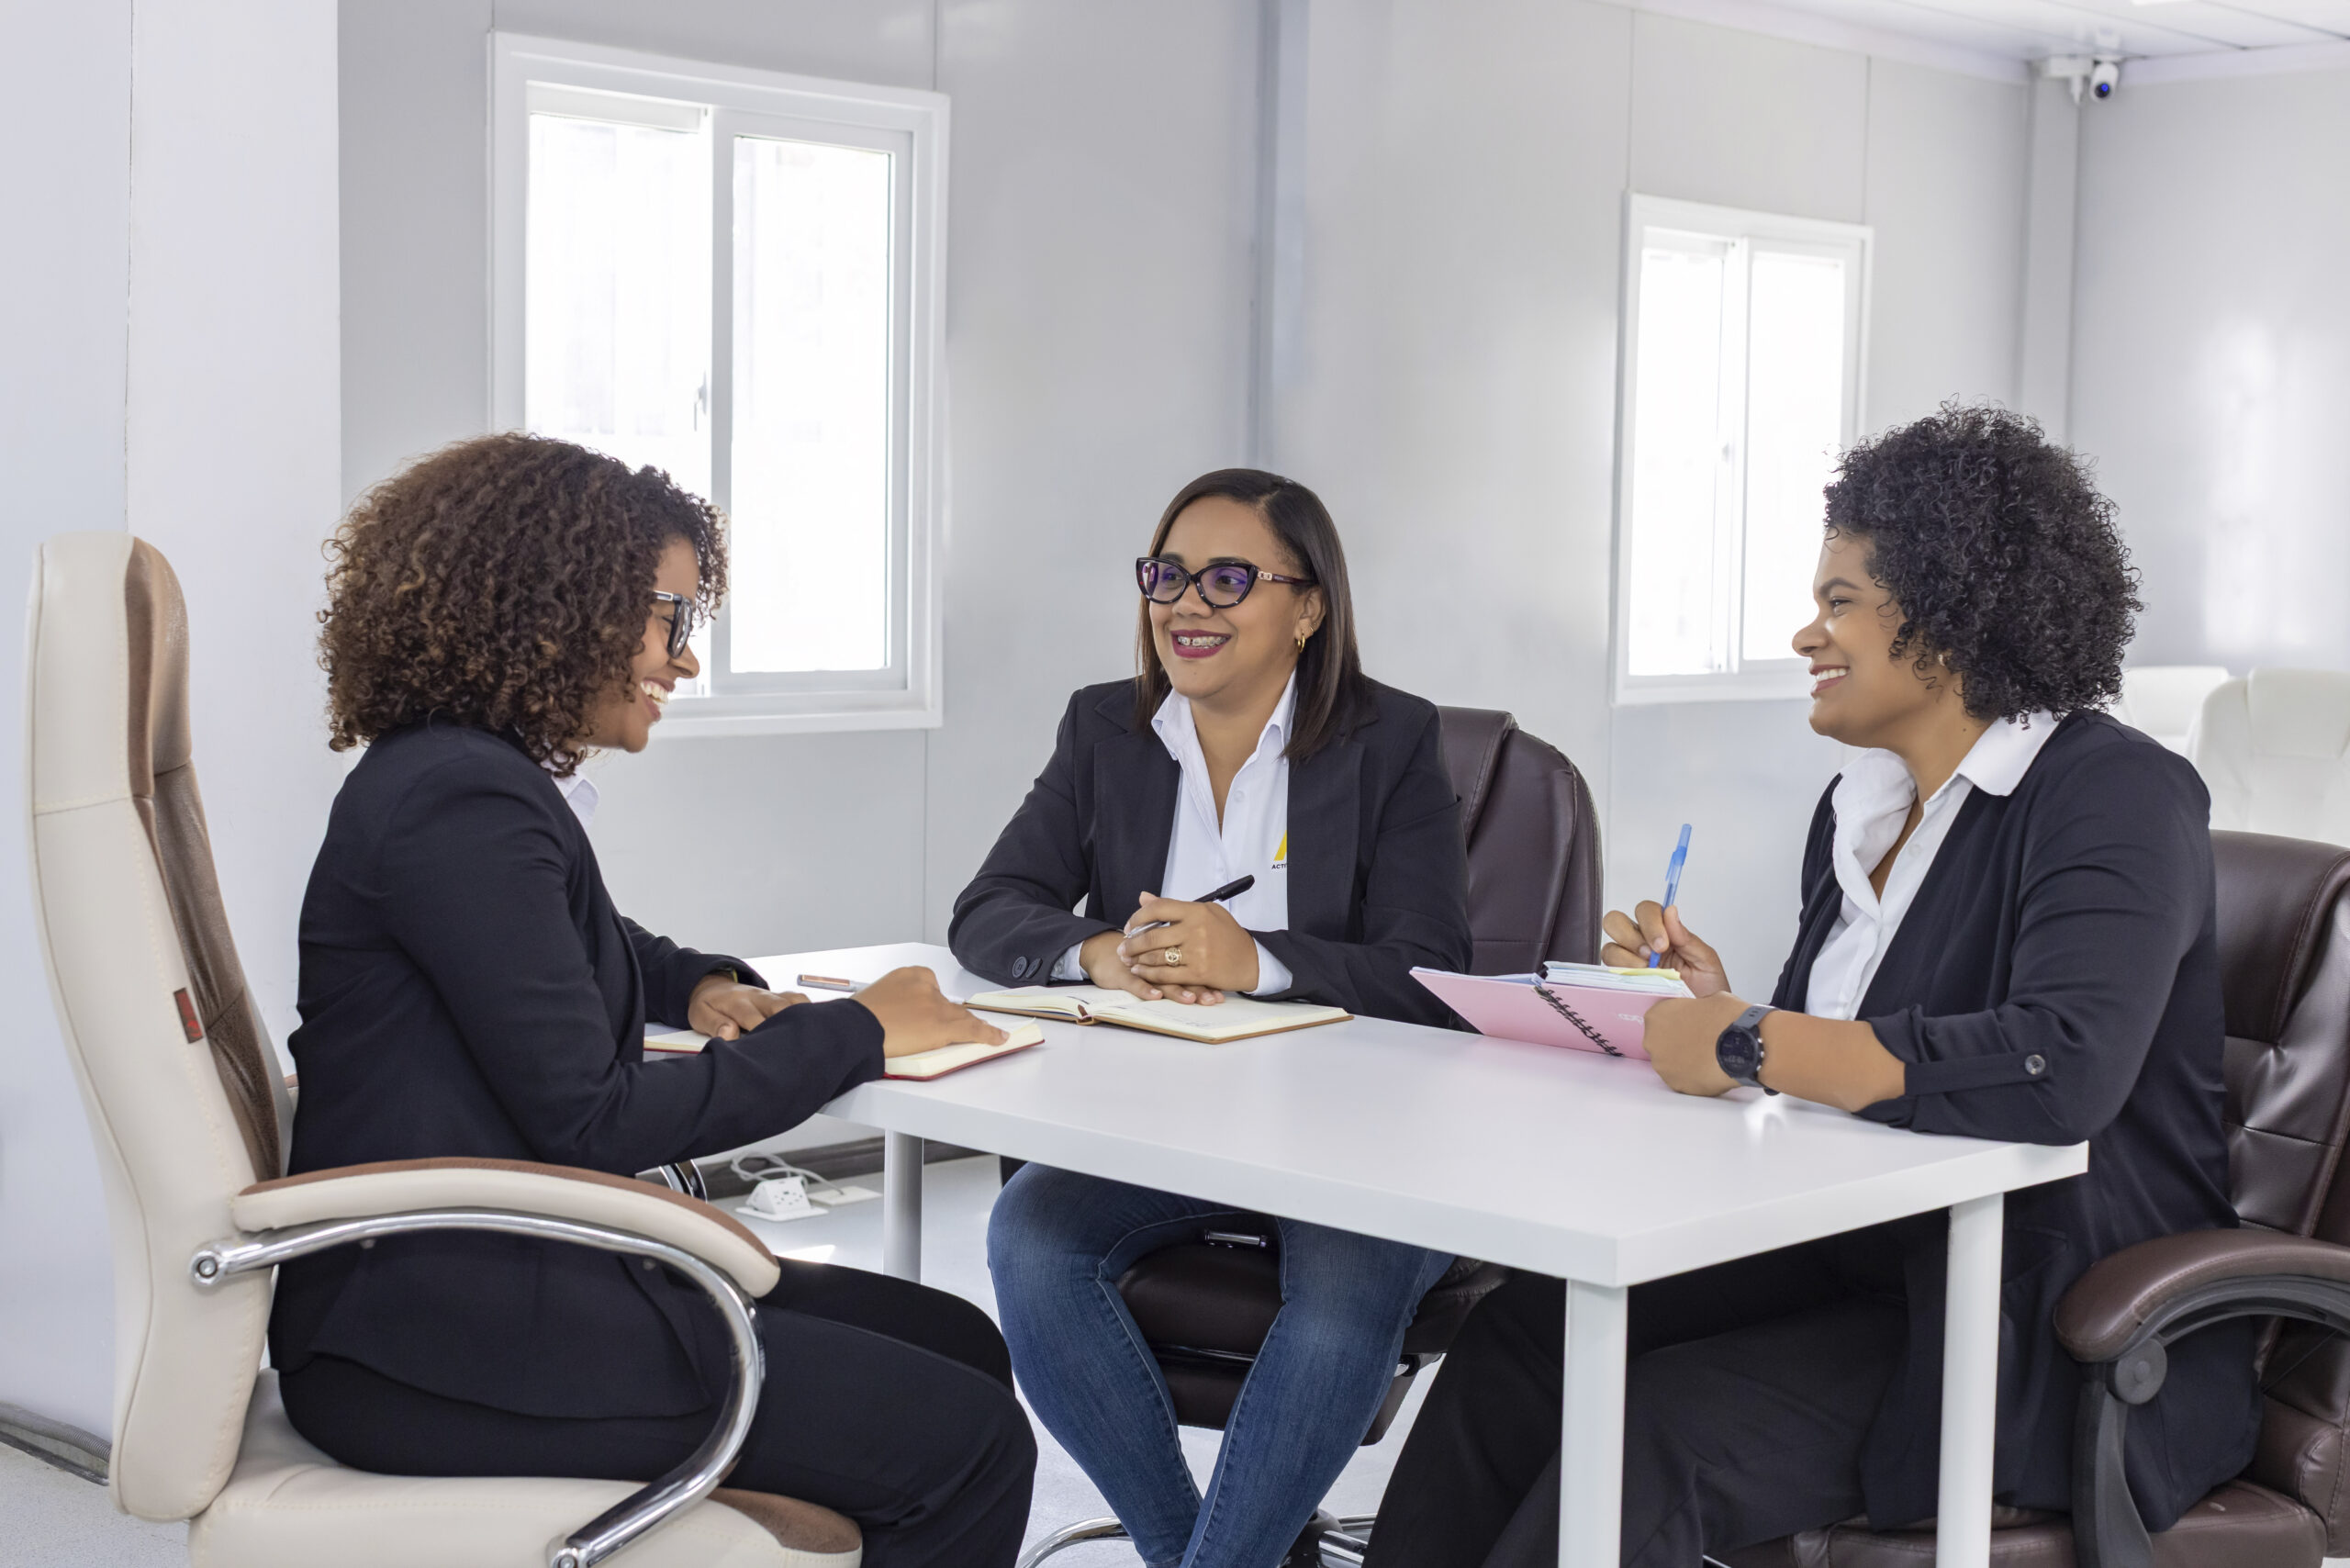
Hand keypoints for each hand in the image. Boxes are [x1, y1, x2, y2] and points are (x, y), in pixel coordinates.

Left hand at [688, 975, 808, 1041]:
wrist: (713, 986)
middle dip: (789, 1028)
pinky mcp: (780, 997)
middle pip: (783, 1008)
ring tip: (811, 1041)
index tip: (768, 1055)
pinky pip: (799, 1001)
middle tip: (796, 1052)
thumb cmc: (709, 1004)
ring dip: (802, 1019)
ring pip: (795, 1002)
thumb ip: (714, 1025)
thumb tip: (730, 1034)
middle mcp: (759, 996)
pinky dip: (808, 1012)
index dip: (763, 1036)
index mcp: (738, 1002)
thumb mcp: (700, 1015)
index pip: (755, 1019)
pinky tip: (812, 1028)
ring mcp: (772, 995)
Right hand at [852, 966, 1007, 1058]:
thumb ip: (886, 1003)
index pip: (930, 987)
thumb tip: (884, 1015)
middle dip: (946, 1018)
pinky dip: (988, 1034)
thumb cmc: (855, 1020)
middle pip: (946, 1004)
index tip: (930, 1011)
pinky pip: (972, 1029)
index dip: (932, 1003)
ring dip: (971, 1025)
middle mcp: (925, 986)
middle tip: (937, 1031)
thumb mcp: (870, 1000)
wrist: (855, 1029)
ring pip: (960, 1016)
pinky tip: (999, 1037)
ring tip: (982, 1033)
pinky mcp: (943, 1026)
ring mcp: (936, 1005)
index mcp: (907, 975)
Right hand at [1074, 930, 1220, 1005]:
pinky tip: (1156, 997)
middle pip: (1181, 969)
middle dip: (1199, 986)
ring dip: (1177, 989)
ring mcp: (1139, 965)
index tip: (1224, 987)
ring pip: (1160, 977)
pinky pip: (1135, 982)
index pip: (1193, 959)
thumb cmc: (1136, 952)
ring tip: (1192, 999)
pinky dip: (1145, 989)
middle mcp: (1156, 956)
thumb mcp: (1159, 951)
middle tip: (1213, 998)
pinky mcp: (1122, 974)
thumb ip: (1183, 957)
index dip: (1209, 972)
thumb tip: (1215, 970)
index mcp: (1168, 948)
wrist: (1103, 951)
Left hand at [1119, 894, 1254, 1000]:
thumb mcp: (1207, 912)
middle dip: (1131, 943)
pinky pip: (1166, 974)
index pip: (1158, 908)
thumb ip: (1173, 906)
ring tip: (1127, 960)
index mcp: (1197, 911)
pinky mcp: (1198, 973)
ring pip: (1156, 956)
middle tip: (1122, 947)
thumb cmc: (1228, 935)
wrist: (1252, 960)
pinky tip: (1140, 971)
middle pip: (1152, 935)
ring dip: (1137, 959)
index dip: (1138, 917)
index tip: (1130, 926)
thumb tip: (1143, 897)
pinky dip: (1149, 973)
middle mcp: (1196, 929)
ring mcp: (1197, 952)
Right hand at [1601, 902, 1729, 996]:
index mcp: (1664, 933)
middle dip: (1630, 935)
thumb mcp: (1706, 961)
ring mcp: (1630, 963)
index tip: (1663, 943)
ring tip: (1647, 972)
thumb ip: (1687, 937)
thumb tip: (1670, 911)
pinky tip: (1639, 982)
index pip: (1646, 910)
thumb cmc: (1709, 990)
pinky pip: (1609, 972)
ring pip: (1609, 946)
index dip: (1650, 922)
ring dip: (1626, 957)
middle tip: (1650, 955)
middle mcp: (1643, 944)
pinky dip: (1621, 974)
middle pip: (1616, 921)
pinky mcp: (1624, 983)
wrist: (1704, 1021)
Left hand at [1638, 992, 1751, 1096]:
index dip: (1676, 1022)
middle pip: (1661, 1042)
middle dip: (1677, 1043)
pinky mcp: (1677, 1085)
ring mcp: (1663, 1066)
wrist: (1744, 1045)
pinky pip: (1682, 1079)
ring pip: (1670, 1063)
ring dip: (1683, 1061)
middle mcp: (1653, 1042)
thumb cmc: (1728, 1020)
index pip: (1659, 1019)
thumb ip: (1697, 1007)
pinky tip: (1708, 1069)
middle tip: (1697, 1042)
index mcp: (1657, 1016)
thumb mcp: (1711, 999)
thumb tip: (1701, 1012)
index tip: (1687, 1025)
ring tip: (1705, 1057)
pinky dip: (1693, 1076)